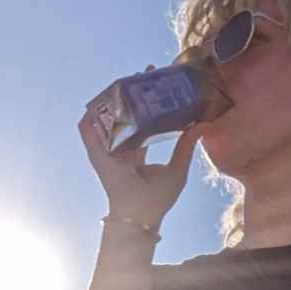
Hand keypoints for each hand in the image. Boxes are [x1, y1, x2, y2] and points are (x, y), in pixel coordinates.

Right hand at [79, 65, 203, 231]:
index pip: (143, 122)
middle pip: (125, 116)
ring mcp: (108, 151)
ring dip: (112, 100)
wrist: (141, 214)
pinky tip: (94, 103)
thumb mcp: (178, 168)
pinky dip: (89, 118)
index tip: (157, 85)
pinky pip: (88, 132)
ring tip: (120, 82)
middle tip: (142, 75)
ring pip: (108, 119)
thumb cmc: (159, 198)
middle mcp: (122, 149)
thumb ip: (186, 146)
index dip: (149, 104)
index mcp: (138, 152)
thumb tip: (202, 125)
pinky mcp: (98, 154)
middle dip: (132, 95)